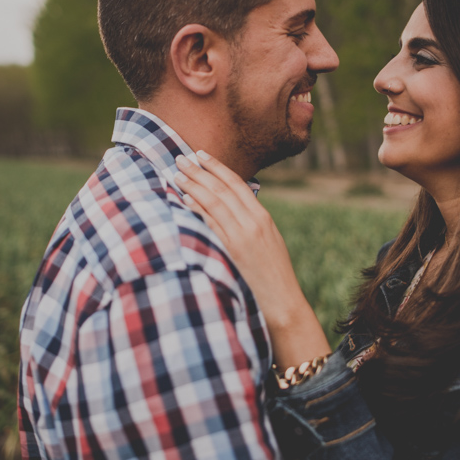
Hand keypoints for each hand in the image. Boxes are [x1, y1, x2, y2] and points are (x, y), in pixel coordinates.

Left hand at [174, 151, 331, 367]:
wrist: (283, 305)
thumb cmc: (273, 278)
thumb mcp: (268, 243)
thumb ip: (251, 225)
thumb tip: (231, 210)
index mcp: (263, 218)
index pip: (237, 184)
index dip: (217, 167)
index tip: (201, 155)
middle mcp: (253, 223)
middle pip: (222, 189)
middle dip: (200, 170)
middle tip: (180, 156)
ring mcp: (242, 236)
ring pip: (214, 202)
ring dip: (193, 185)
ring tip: (176, 173)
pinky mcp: (231, 252)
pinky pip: (210, 224)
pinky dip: (196, 209)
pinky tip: (184, 200)